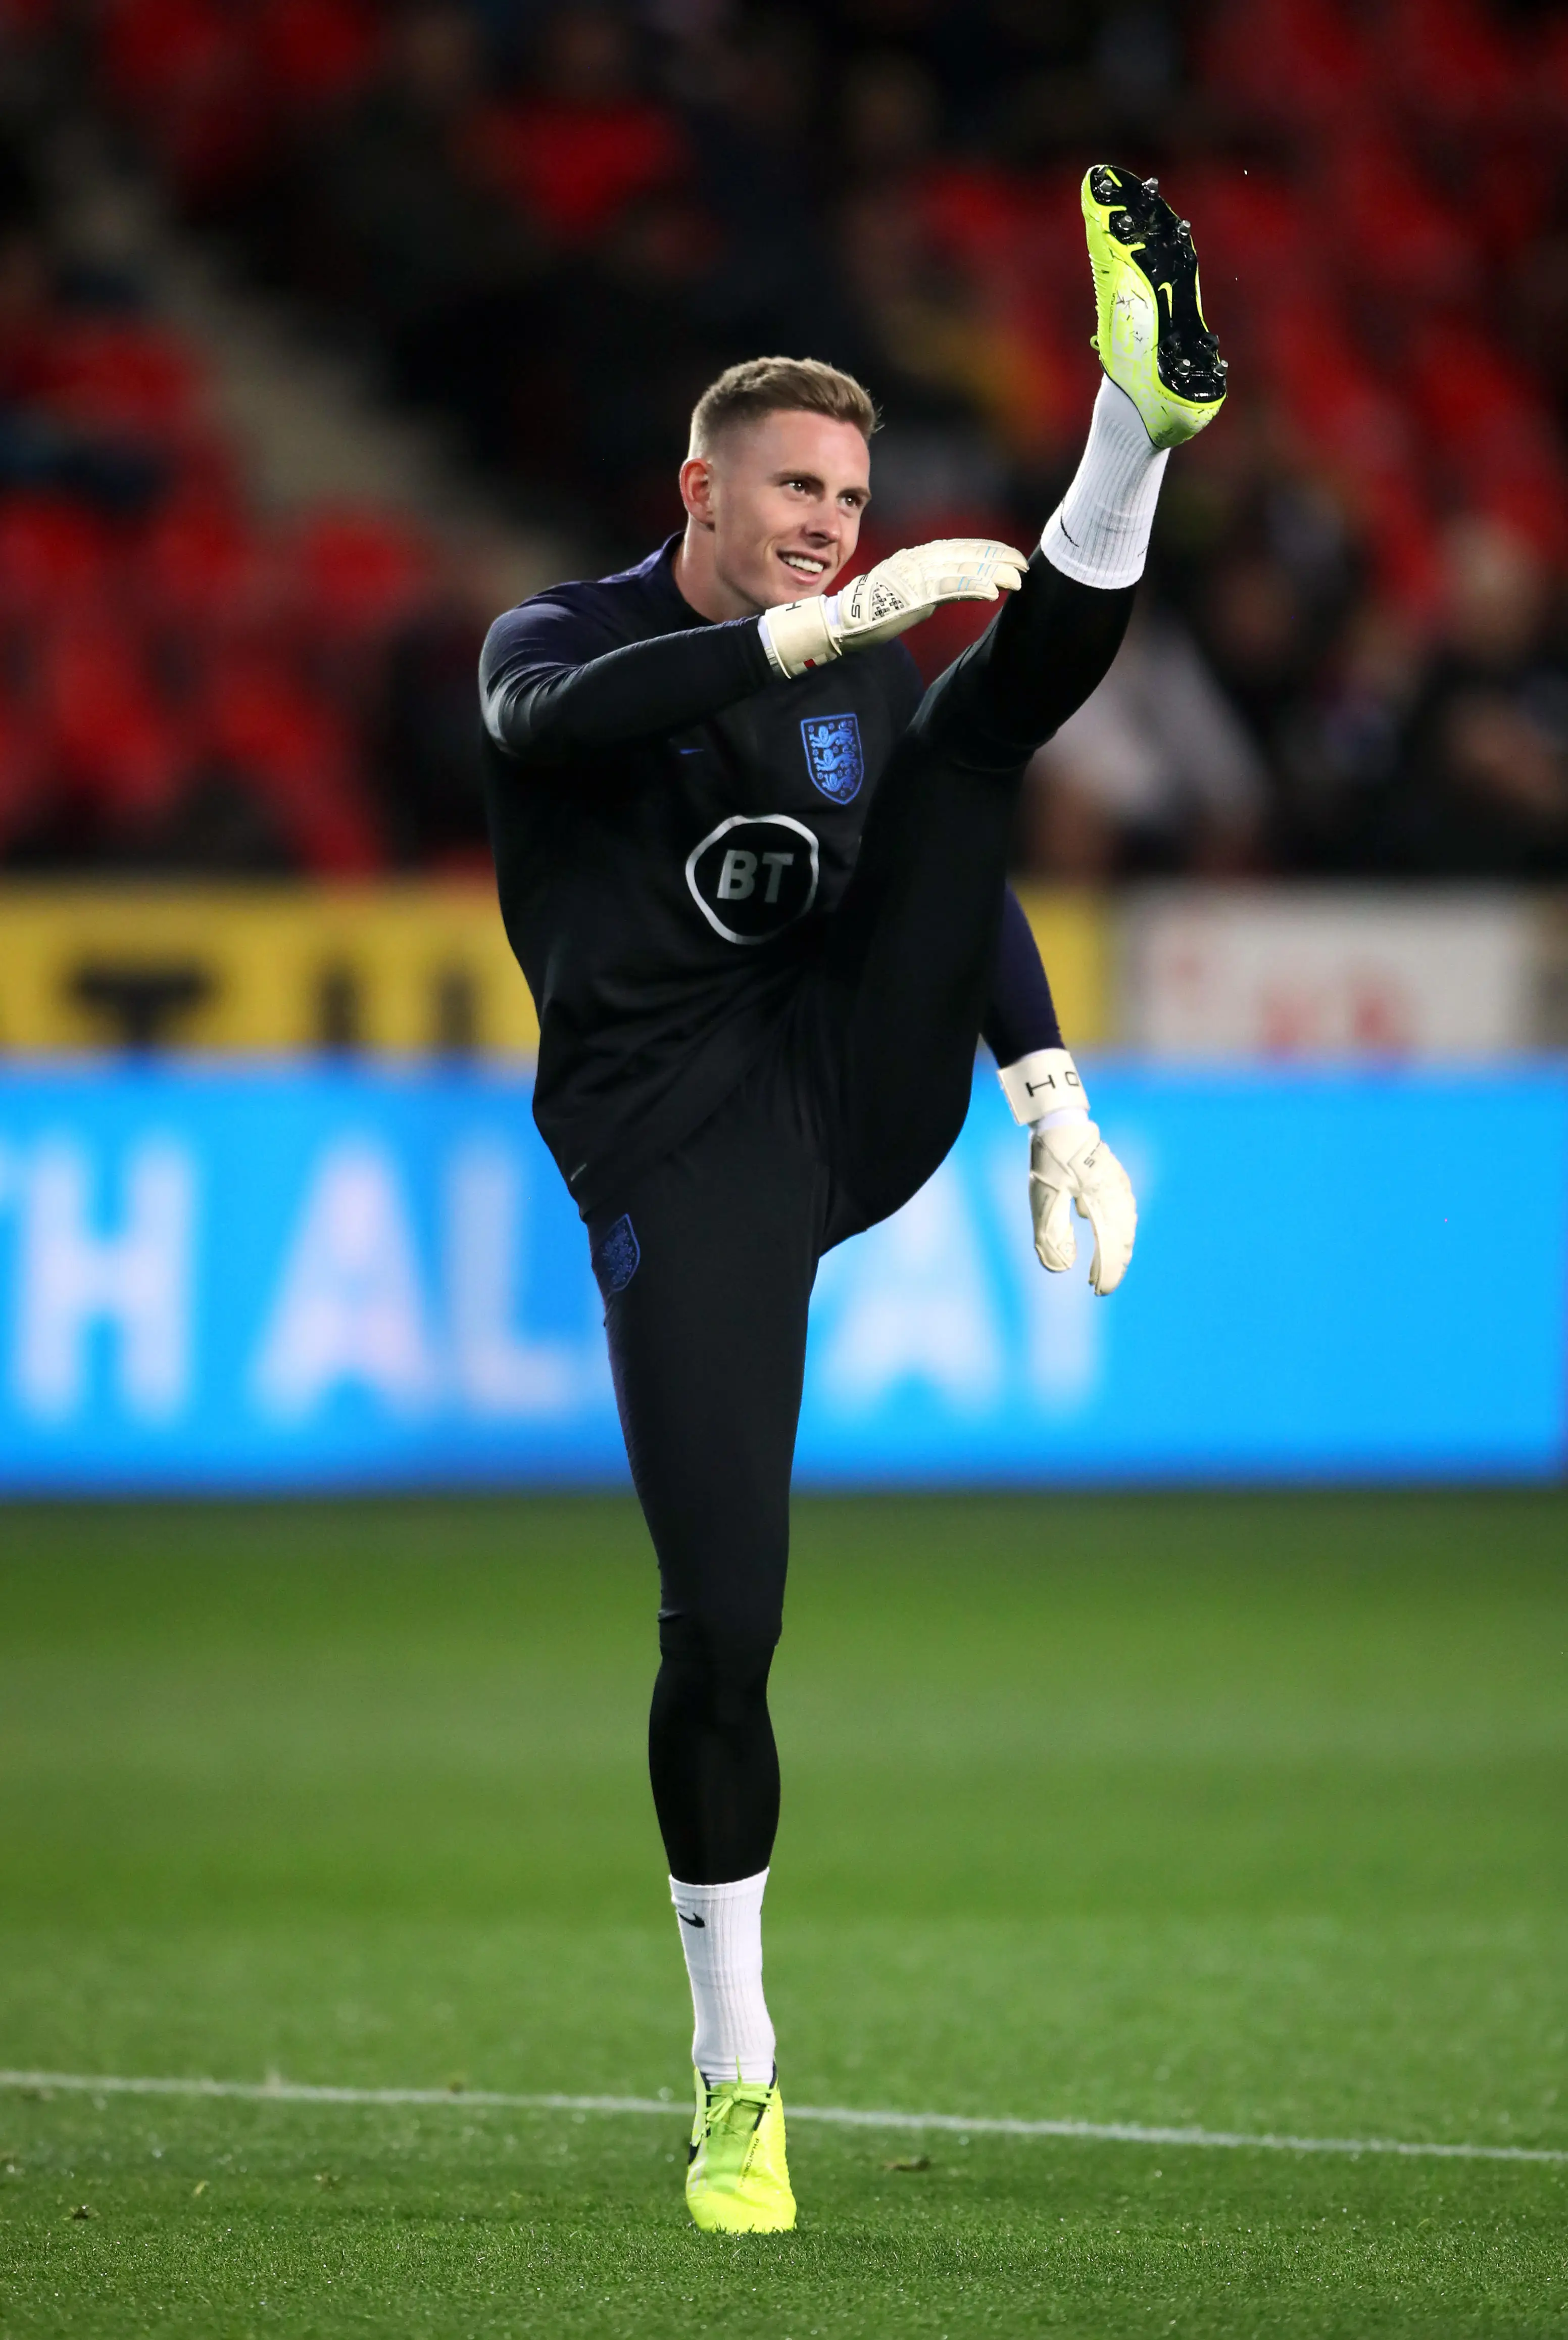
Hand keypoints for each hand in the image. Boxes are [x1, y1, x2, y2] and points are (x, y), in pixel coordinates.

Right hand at [762, 538, 1027, 676]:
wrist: (842, 622)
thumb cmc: (873, 611)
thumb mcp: (907, 591)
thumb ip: (930, 585)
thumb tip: (956, 587)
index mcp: (917, 557)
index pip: (960, 548)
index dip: (988, 550)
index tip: (1011, 555)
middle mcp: (919, 560)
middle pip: (967, 554)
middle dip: (998, 558)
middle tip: (1024, 564)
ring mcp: (917, 576)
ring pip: (963, 568)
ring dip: (994, 572)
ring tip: (1018, 577)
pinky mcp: (914, 595)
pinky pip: (949, 588)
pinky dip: (973, 587)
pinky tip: (994, 592)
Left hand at [1030, 1117, 1136, 1294]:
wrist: (1060, 1119)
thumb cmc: (1051, 1159)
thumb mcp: (1044, 1199)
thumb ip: (1052, 1236)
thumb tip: (1061, 1269)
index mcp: (1105, 1203)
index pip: (1111, 1247)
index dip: (1107, 1273)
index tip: (1098, 1292)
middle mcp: (1119, 1196)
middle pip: (1123, 1240)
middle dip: (1112, 1265)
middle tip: (1099, 1287)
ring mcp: (1119, 1186)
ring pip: (1125, 1226)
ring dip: (1115, 1249)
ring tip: (1102, 1267)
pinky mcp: (1114, 1178)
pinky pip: (1122, 1211)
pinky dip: (1115, 1230)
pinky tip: (1105, 1234)